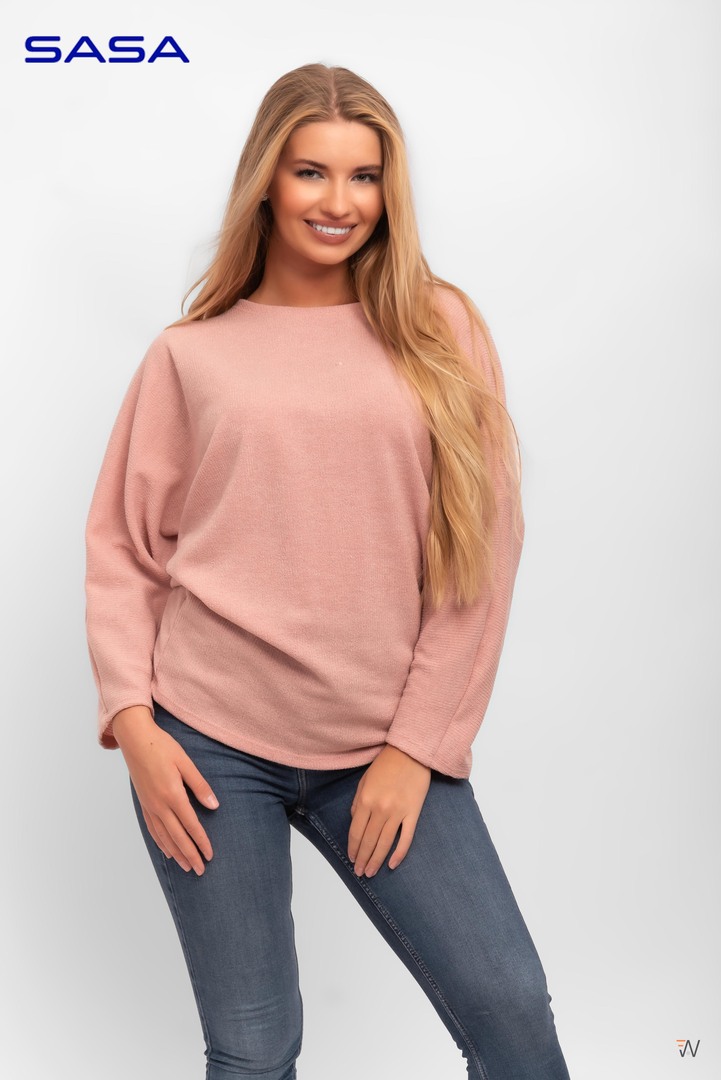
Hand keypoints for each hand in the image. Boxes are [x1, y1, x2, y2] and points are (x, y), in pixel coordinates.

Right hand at [112, 706, 219, 875]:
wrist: (135, 739)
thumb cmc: (162, 747)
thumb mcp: (185, 762)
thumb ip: (200, 785)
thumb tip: (214, 805)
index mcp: (172, 794)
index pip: (191, 825)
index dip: (201, 841)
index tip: (210, 855)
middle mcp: (159, 805)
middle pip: (177, 837)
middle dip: (190, 855)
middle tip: (201, 870)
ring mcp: (149, 806)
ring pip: (164, 837)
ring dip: (176, 854)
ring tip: (187, 867)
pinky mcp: (143, 804)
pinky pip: (153, 830)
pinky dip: (161, 843)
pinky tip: (167, 852)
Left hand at [348, 744, 430, 877]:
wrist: (412, 752)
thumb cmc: (387, 763)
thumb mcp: (365, 779)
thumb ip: (358, 801)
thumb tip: (354, 820)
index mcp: (366, 800)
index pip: (356, 832)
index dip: (353, 848)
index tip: (352, 858)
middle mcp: (380, 809)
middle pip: (368, 841)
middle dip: (363, 859)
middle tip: (360, 873)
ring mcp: (398, 812)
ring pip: (384, 843)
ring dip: (376, 860)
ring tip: (371, 872)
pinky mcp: (413, 813)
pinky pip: (406, 838)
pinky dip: (399, 854)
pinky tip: (392, 864)